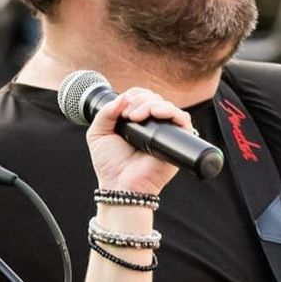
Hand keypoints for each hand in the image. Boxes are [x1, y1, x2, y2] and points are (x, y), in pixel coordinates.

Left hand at [85, 86, 194, 200]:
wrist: (120, 186)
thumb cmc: (109, 165)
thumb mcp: (98, 133)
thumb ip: (105, 112)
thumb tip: (124, 97)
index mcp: (135, 121)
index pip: (141, 96)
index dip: (133, 96)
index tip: (121, 110)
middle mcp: (151, 125)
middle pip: (154, 97)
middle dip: (140, 100)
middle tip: (128, 116)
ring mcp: (165, 133)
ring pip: (166, 105)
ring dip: (150, 104)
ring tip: (136, 117)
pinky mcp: (177, 142)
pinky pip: (183, 119)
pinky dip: (170, 111)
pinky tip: (156, 113)